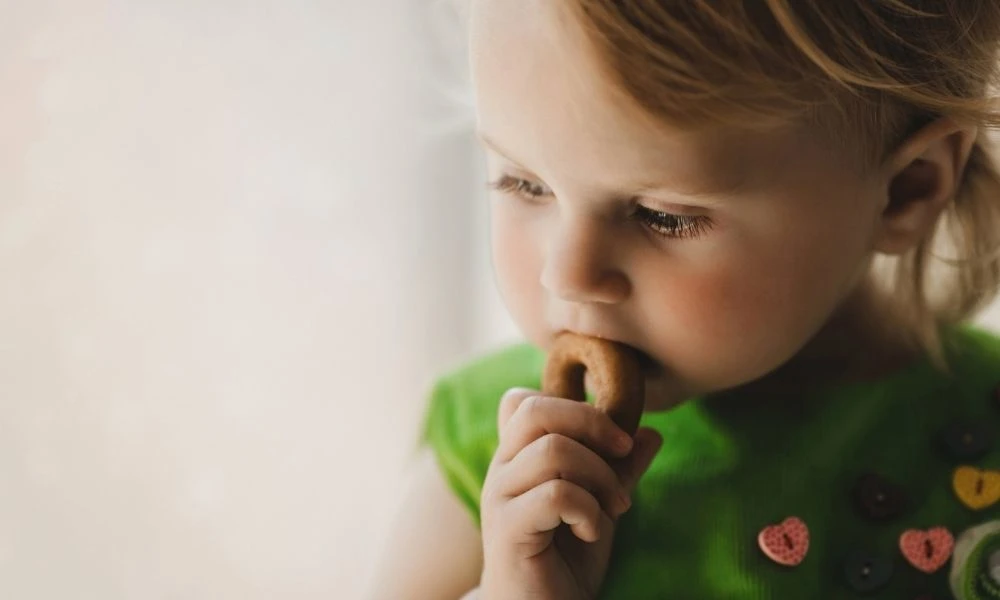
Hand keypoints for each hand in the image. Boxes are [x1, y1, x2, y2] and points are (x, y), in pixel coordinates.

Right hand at [478, 388, 662, 599]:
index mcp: (517, 457)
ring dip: (599, 476)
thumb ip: (619, 470)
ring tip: (616, 507)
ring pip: (553, 451)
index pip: (523, 400)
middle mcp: (501, 469)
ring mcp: (500, 498)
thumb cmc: (566, 558)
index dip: (571, 406)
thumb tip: (650, 433)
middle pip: (535, 410)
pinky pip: (556, 495)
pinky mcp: (507, 530)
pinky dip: (588, 510)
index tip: (611, 437)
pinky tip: (592, 532)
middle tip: (623, 453)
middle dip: (591, 423)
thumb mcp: (601, 505)